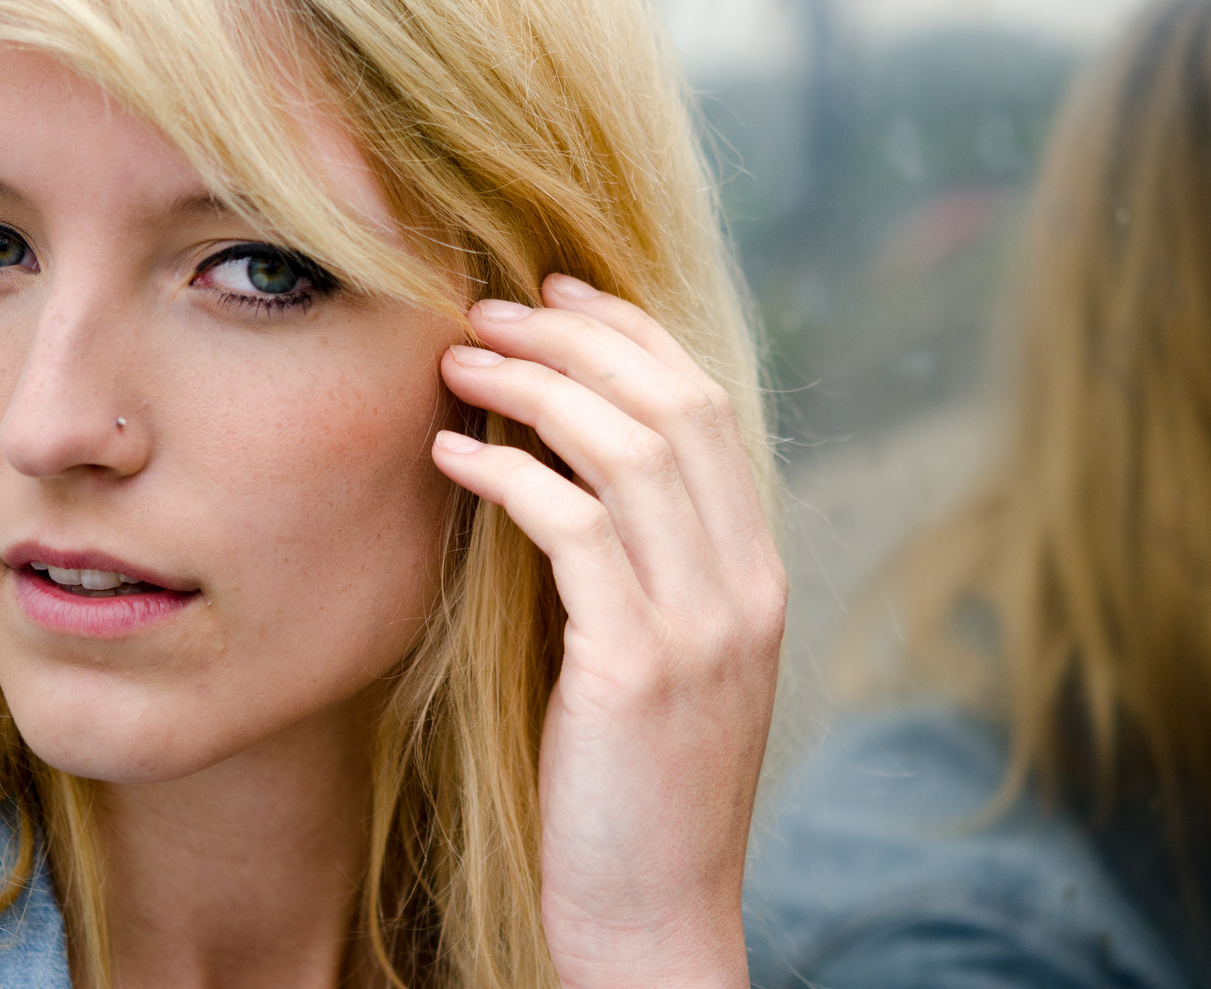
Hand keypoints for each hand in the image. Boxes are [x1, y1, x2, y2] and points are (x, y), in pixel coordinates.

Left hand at [431, 274, 785, 988]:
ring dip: (535, 387)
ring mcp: (699, 627)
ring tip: (459, 360)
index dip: (633, 334)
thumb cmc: (639, 787)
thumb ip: (647, 565)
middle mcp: (744, 585)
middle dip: (579, 337)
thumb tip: (568, 469)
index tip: (560, 294)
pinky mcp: (634, 669)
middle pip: (674, 406)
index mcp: (757, 573)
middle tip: (491, 308)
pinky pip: (570, 531)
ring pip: (627, 450)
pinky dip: (509, 474)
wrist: (656, 915)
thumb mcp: (670, 660)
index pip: (707, 409)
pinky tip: (453, 455)